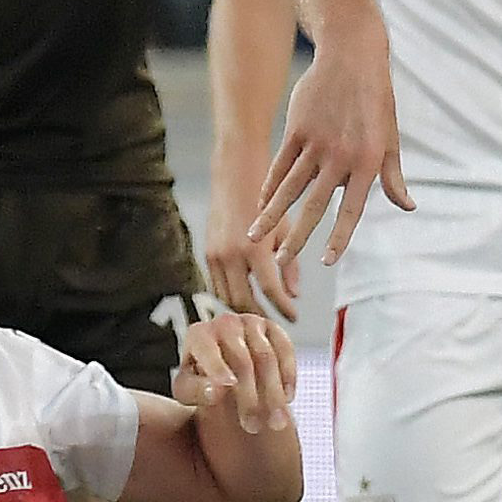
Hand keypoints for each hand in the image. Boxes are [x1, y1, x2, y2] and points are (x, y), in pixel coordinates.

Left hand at [173, 309, 295, 435]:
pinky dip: (288, 375)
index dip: (218, 368)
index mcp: (199, 334)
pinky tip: (288, 398)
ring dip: (273, 393)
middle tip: (252, 426)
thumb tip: (216, 391)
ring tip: (275, 422)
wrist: (221, 373)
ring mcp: (251, 323)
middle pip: (242, 360)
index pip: (208, 349)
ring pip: (267, 357)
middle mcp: (225, 323)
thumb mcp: (187, 392)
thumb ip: (196, 391)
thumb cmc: (200, 384)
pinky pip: (285, 350)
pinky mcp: (273, 329)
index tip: (228, 387)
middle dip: (249, 396)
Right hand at [202, 192, 298, 320]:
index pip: (270, 291)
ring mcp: (216, 256)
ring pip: (226, 297)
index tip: (294, 317)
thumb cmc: (266, 200)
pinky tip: (242, 299)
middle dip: (260, 316)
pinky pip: (215, 285)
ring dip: (242, 309)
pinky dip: (228, 297)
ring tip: (259, 315)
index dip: (283, 308)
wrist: (236, 177)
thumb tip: (293, 294)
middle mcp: (232, 255)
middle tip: (274, 324)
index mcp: (255, 249)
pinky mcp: (207, 254)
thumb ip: (290, 265)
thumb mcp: (284, 230)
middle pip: (243, 301)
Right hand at [249, 33, 411, 268]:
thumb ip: (393, 176)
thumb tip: (408, 206)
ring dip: (270, 215)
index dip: (339, 237)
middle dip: (296, 237)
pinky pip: (279, 164)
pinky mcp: (296, 128)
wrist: (352, 55)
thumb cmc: (376, 100)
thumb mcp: (390, 138)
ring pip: (288, 188)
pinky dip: (268, 186)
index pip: (351, 209)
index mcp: (367, 163)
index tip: (326, 260)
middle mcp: (340, 156)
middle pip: (313, 206)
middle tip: (281, 262)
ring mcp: (315, 142)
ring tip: (255, 237)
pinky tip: (260, 204)